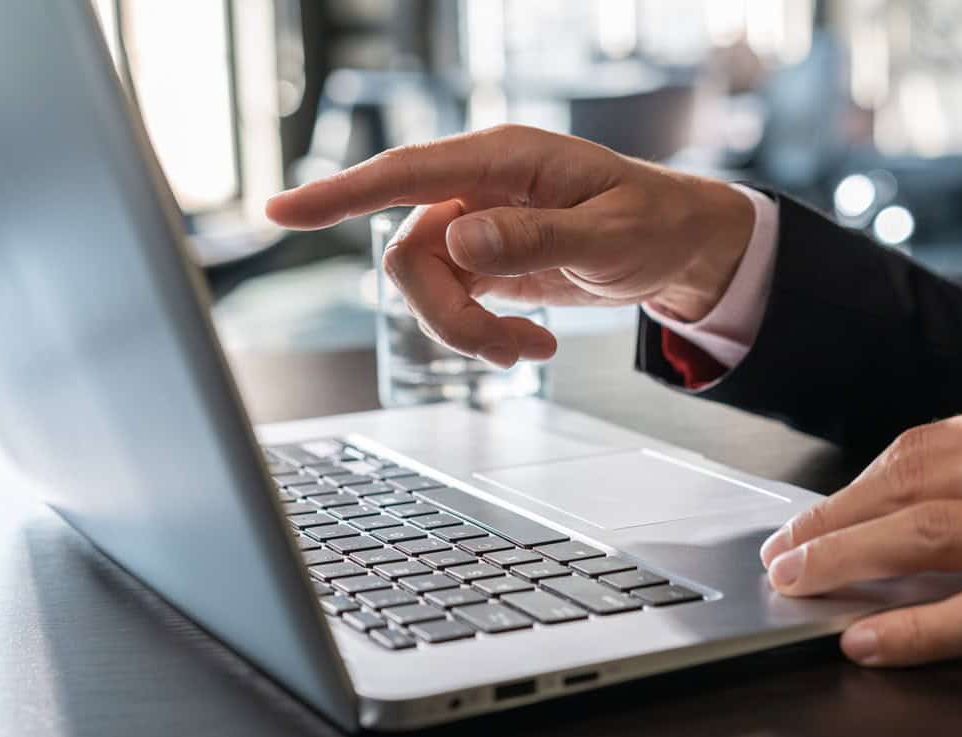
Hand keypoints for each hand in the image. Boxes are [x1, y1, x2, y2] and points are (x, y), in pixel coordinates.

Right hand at [266, 125, 754, 367]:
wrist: (678, 246)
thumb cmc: (653, 223)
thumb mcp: (608, 237)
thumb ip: (534, 238)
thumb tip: (460, 241)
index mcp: (505, 160)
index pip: (406, 173)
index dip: (341, 193)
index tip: (284, 212)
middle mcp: (479, 187)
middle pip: (412, 256)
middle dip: (448, 316)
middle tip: (507, 351)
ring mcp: (478, 225)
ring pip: (428, 288)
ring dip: (469, 333)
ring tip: (529, 350)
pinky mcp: (486, 259)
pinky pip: (454, 303)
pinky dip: (485, 335)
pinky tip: (533, 343)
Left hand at [760, 395, 961, 665]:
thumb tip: (901, 509)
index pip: (921, 446)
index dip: (853, 486)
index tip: (812, 515)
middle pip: (912, 482)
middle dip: (834, 520)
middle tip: (785, 553)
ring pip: (933, 533)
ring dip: (851, 560)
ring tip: (801, 584)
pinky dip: (918, 629)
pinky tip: (871, 642)